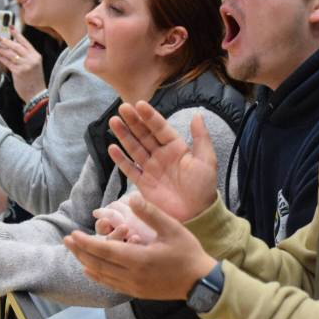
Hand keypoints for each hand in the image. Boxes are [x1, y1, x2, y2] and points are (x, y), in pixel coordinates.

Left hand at [0, 30, 44, 102]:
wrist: (37, 95)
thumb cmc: (34, 81)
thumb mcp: (33, 66)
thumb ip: (26, 57)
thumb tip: (14, 49)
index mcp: (36, 56)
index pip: (25, 42)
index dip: (17, 34)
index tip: (10, 28)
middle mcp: (32, 59)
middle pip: (17, 46)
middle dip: (6, 41)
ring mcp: (26, 65)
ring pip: (11, 53)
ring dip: (1, 49)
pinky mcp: (19, 72)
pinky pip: (8, 62)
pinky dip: (1, 58)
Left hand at [64, 193, 216, 299]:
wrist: (199, 282)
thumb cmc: (187, 252)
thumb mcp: (172, 228)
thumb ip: (150, 213)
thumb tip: (132, 197)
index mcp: (138, 259)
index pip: (104, 250)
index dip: (85, 243)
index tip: (72, 234)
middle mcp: (131, 275)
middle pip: (97, 264)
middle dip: (80, 252)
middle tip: (66, 241)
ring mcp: (133, 286)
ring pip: (102, 276)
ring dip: (86, 263)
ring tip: (74, 252)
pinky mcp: (136, 292)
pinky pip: (110, 284)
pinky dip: (97, 276)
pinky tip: (90, 271)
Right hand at [107, 101, 218, 222]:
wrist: (196, 214)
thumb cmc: (203, 186)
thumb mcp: (207, 160)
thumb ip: (201, 138)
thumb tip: (197, 114)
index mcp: (176, 147)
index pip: (160, 128)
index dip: (150, 116)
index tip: (139, 104)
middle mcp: (161, 155)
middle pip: (144, 135)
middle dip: (133, 121)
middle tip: (122, 108)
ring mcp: (151, 168)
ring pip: (134, 148)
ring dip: (124, 135)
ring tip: (113, 121)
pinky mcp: (143, 183)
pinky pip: (129, 169)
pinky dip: (120, 159)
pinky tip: (112, 147)